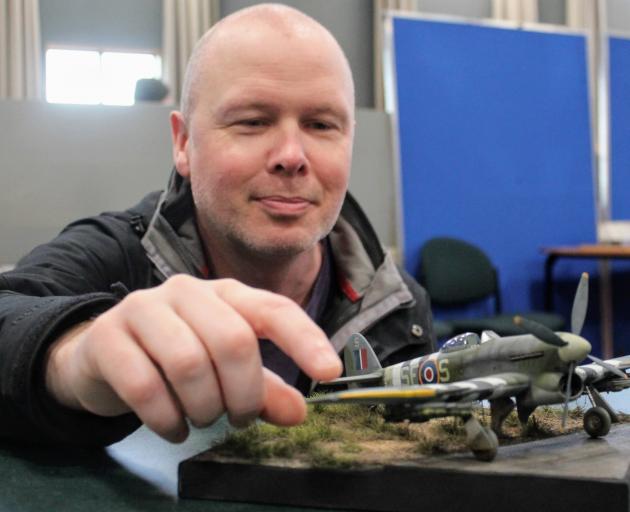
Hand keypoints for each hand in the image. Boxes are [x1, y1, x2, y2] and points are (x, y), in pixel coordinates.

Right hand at [45, 276, 341, 441]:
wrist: (103, 354)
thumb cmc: (176, 357)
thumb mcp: (226, 371)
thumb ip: (264, 388)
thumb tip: (300, 413)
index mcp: (226, 294)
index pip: (273, 309)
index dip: (305, 338)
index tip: (330, 372)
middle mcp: (187, 292)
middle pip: (232, 340)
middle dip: (244, 393)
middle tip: (238, 419)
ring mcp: (143, 309)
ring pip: (189, 363)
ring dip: (205, 407)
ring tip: (204, 419)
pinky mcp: (107, 337)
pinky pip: (145, 386)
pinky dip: (168, 420)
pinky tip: (175, 428)